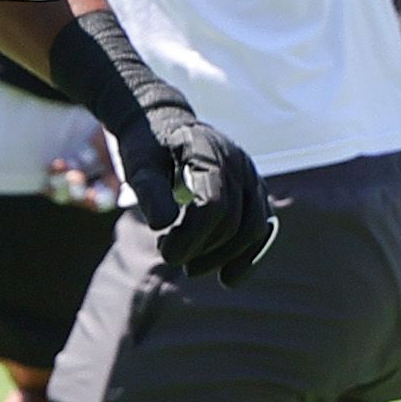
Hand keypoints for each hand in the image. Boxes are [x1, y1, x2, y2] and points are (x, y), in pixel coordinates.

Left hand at [128, 97, 276, 281]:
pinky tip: (228, 278)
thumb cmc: (148, 146)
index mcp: (210, 152)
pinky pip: (261, 227)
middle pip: (235, 221)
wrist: (164, 123)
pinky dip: (248, 255)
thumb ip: (150, 192)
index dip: (191, 237)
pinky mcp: (254, 190)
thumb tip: (163, 225)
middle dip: (204, 249)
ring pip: (253, 228)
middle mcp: (239, 162)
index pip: (214, 204)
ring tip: (190, 267)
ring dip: (224, 257)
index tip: (165, 252)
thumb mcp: (139, 165)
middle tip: (169, 256)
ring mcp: (251, 176)